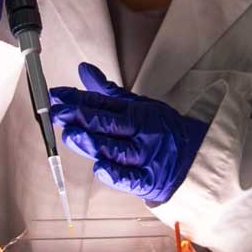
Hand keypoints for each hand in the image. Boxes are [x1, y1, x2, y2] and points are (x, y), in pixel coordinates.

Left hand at [50, 62, 207, 204]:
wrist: (195, 156)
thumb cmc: (161, 129)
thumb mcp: (137, 105)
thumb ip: (107, 92)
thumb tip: (84, 70)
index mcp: (136, 112)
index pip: (102, 104)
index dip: (77, 100)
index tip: (56, 96)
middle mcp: (140, 132)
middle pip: (108, 124)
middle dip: (80, 117)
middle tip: (57, 113)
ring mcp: (145, 157)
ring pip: (116, 150)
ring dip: (93, 143)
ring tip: (72, 135)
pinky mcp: (149, 181)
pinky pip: (132, 178)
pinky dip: (116, 174)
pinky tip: (99, 169)